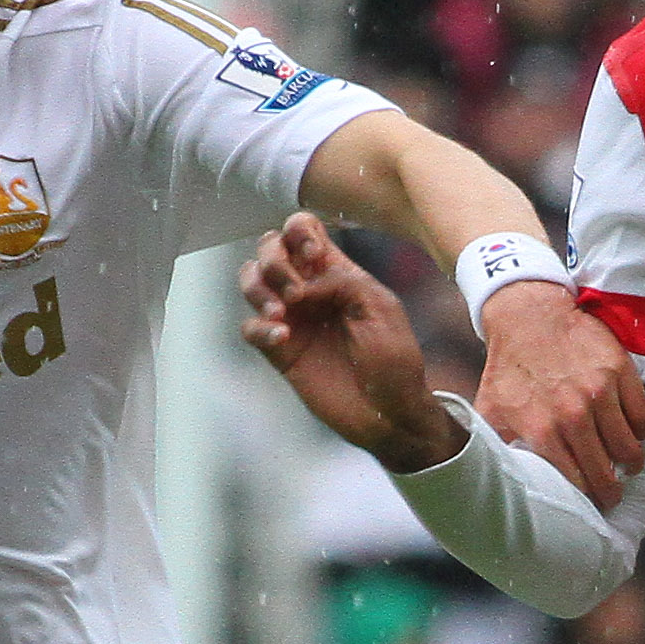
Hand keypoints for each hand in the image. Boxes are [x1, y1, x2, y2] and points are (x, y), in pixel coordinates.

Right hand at [240, 216, 465, 473]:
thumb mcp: (380, 308)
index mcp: (338, 272)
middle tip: (294, 292)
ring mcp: (292, 319)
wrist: (389, 413)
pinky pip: (250, 328)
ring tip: (281, 314)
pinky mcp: (279, 351)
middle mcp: (309, 290)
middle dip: (273, 259)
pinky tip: (282, 339)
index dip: (299, 230)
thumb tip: (300, 287)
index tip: (311, 252)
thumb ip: (342, 282)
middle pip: (270, 249)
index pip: (304, 230)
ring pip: (250, 281)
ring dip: (257, 289)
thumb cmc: (394, 361)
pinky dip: (259, 328)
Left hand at [472, 277, 644, 506]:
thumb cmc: (510, 367)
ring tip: (628, 465)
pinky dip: (640, 430)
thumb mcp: (492, 410)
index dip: (585, 499)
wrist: (530, 316)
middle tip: (613, 495)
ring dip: (631, 462)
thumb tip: (495, 480)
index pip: (575, 482)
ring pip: (629, 447)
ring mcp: (600, 392)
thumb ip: (496, 447)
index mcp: (541, 430)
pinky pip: (641, 416)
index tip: (591, 505)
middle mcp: (573, 414)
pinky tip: (633, 433)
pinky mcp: (620, 371)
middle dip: (611, 491)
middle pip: (605, 471)